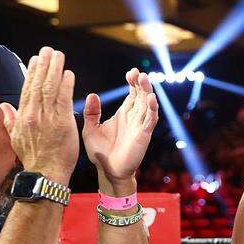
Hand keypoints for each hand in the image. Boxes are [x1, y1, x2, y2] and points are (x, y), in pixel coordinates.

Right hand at [0, 46, 79, 185]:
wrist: (46, 174)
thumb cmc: (33, 157)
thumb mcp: (15, 138)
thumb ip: (10, 119)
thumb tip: (3, 106)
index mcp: (22, 117)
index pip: (26, 90)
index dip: (31, 73)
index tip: (35, 59)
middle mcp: (33, 115)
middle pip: (38, 85)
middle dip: (43, 65)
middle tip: (48, 50)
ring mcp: (47, 118)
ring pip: (50, 88)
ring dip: (55, 70)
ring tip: (59, 55)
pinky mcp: (62, 123)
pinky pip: (64, 100)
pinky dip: (66, 85)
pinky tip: (69, 74)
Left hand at [82, 68, 159, 192]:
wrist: (107, 171)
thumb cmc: (100, 151)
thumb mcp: (90, 129)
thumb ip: (92, 113)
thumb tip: (92, 95)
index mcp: (124, 114)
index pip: (132, 94)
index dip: (133, 82)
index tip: (130, 72)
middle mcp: (134, 118)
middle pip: (142, 96)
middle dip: (141, 83)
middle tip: (137, 73)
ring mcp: (140, 126)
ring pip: (148, 105)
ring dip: (148, 92)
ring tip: (144, 79)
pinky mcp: (143, 135)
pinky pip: (150, 120)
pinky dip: (152, 109)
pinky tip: (150, 98)